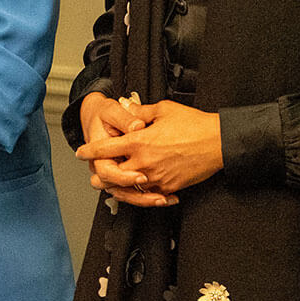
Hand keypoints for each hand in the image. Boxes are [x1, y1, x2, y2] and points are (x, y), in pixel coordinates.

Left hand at [78, 98, 221, 196]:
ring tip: (113, 185)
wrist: (219, 143)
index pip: (105, 149)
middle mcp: (144, 162)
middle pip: (112, 176)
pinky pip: (149, 195)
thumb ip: (139, 110)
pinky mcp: (170, 187)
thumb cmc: (193, 124)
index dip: (89, 151)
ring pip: (129, 189)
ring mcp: (157, 177)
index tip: (80, 152)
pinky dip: (142, 194)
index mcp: (138, 142)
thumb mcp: (163, 110)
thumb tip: (125, 105)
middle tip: (94, 175)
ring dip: (119, 188)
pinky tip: (140, 189)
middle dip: (101, 176)